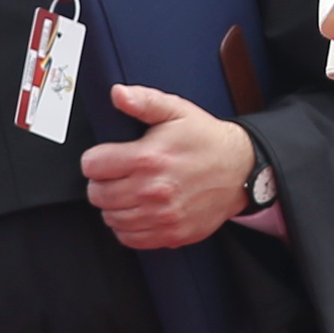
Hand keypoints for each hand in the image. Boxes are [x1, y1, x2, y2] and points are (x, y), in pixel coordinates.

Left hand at [81, 89, 257, 251]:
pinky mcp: (171, 234)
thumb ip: (144, 101)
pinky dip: (128, 227)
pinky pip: (130, 238)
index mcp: (148, 158)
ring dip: (114, 206)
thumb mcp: (177, 111)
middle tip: (117, 175)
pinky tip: (139, 210)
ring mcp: (162, 216)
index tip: (107, 158)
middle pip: (97, 195)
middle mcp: (152, 190)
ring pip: (111, 218)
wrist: (241, 170)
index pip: (92, 166)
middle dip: (102, 183)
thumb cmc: (207, 140)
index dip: (96, 159)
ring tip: (129, 191)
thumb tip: (118, 94)